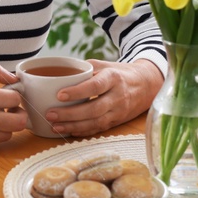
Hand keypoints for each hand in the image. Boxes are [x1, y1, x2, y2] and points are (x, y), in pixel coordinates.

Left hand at [45, 59, 163, 136]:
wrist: (146, 85)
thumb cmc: (119, 73)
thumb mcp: (105, 65)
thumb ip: (84, 69)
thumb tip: (59, 74)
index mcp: (113, 78)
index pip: (95, 86)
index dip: (77, 92)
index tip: (59, 95)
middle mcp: (118, 96)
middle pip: (94, 109)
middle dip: (70, 114)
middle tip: (51, 114)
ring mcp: (119, 111)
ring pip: (96, 122)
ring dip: (74, 126)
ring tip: (55, 126)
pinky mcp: (117, 121)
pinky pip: (99, 129)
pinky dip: (83, 132)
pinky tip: (69, 131)